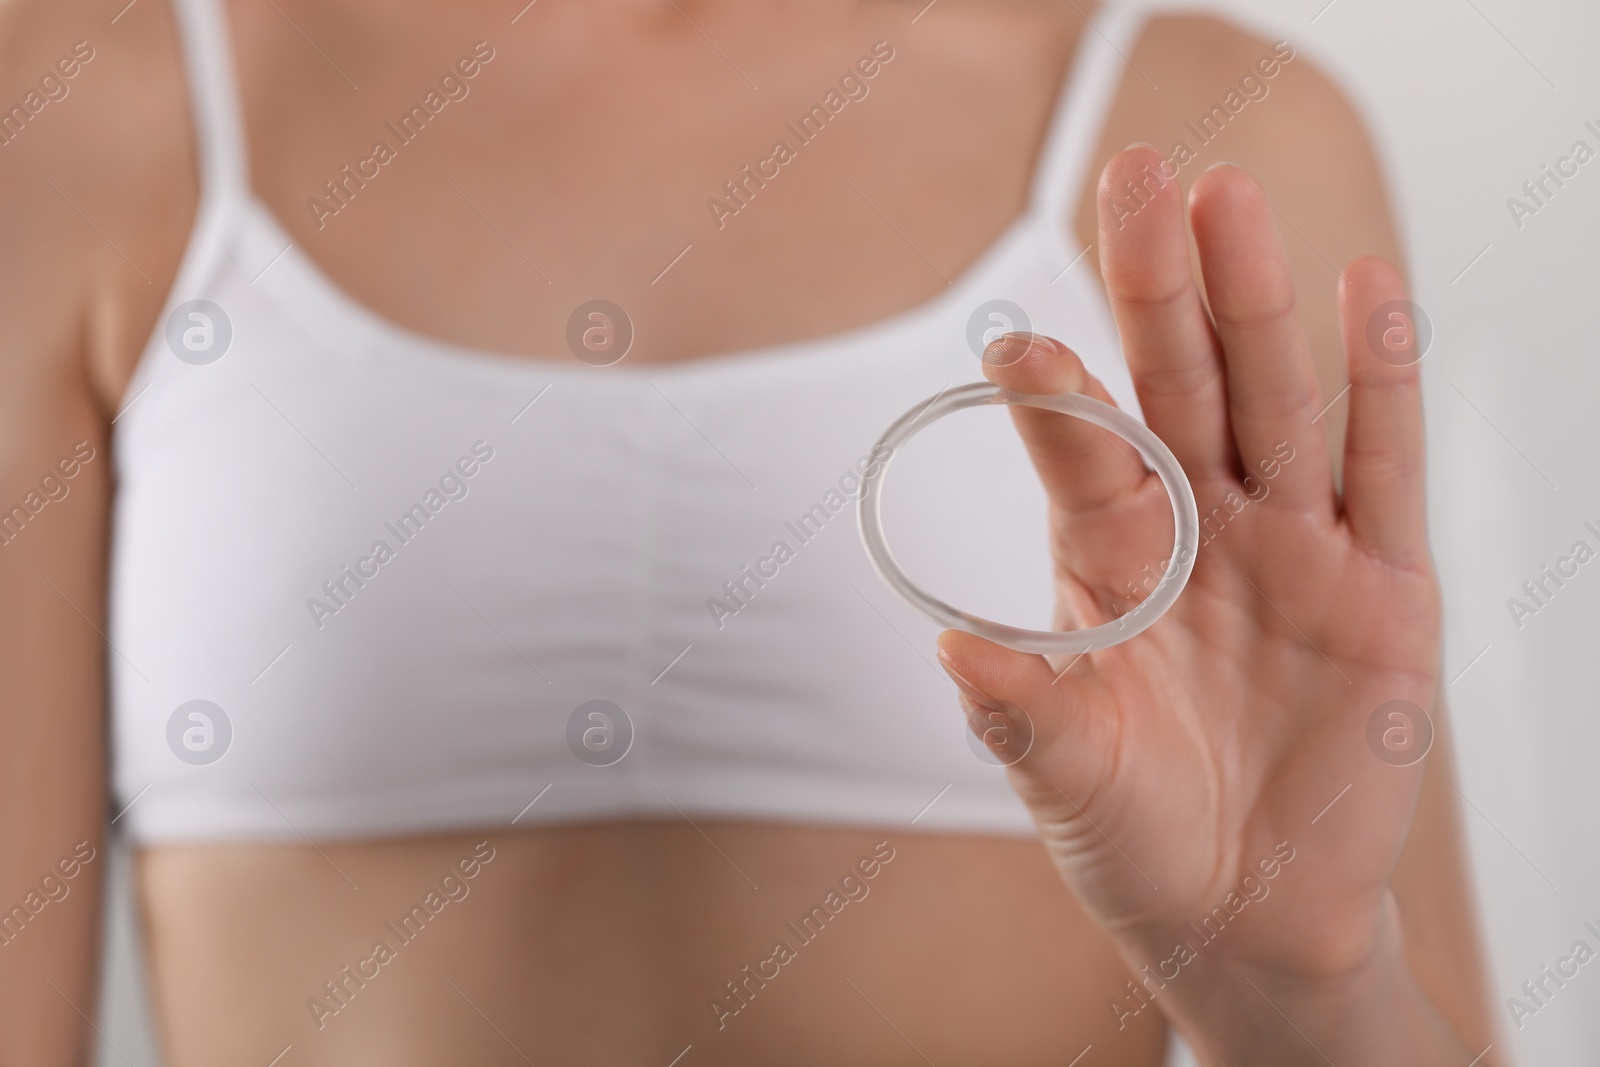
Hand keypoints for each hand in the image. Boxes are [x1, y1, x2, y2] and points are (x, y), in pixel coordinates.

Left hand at [937, 150, 1460, 1056]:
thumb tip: (951, 648)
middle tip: (1135, 180)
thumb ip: (1024, 716)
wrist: (1250, 918)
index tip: (1019, 344)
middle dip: (1155, 289)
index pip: (1082, 458)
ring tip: (1230, 201)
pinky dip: (1382, 381)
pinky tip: (1369, 287)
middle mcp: (1199, 533)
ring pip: (1274, 404)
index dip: (1056, 400)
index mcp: (1111, 565)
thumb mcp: (1071, 781)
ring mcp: (1294, 548)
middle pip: (1177, 388)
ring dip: (1255, 306)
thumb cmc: (1141, 835)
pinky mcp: (1383, 585)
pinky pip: (1384, 467)